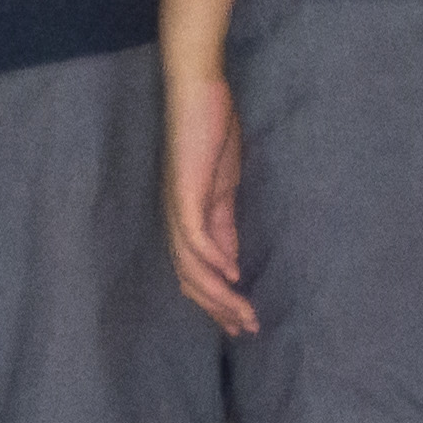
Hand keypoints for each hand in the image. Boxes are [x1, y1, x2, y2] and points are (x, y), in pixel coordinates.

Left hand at [164, 62, 255, 338]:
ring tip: (244, 313)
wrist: (199, 92)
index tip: (243, 323)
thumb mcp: (223, 188)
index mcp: (185, 219)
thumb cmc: (211, 132)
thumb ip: (223, 223)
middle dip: (219, 308)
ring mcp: (177, 206)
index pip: (195, 274)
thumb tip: (231, 263)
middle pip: (189, 279)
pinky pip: (195, 236)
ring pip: (191, 266)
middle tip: (248, 329)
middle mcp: (174, 219)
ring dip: (219, 294)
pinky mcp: (185, 191)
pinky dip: (213, 259)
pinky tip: (234, 274)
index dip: (218, 301)